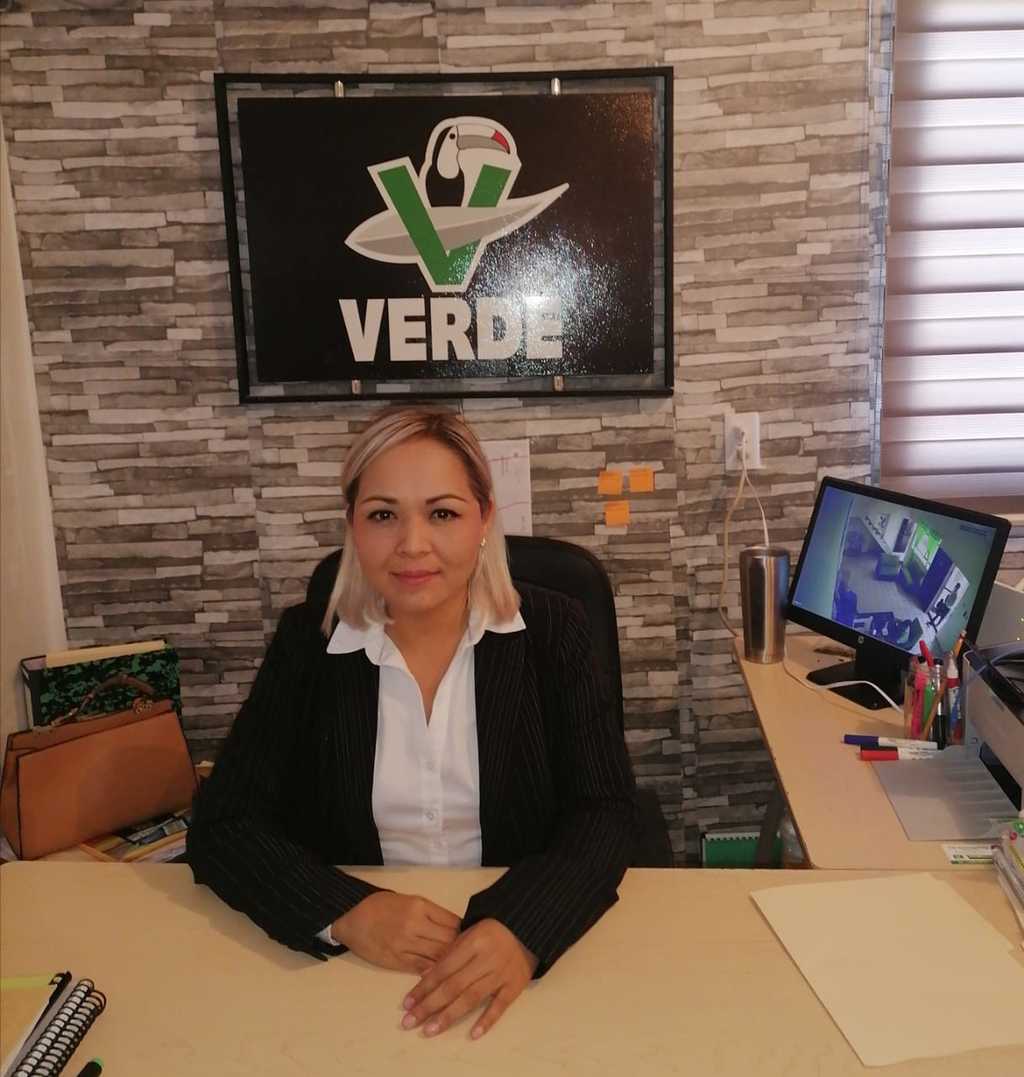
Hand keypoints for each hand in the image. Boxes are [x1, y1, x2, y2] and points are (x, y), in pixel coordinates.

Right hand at [331, 892, 459, 973]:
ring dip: (450, 964)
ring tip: (459, 967)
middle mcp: (415, 925)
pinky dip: (434, 972)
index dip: (465, 932)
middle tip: (469, 956)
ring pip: (438, 958)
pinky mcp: (397, 961)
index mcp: (420, 906)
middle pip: (449, 942)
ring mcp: (406, 945)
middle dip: (461, 950)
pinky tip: (442, 975)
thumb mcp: (410, 900)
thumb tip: (456, 927)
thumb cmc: (382, 906)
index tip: (472, 938)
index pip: (453, 922)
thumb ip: (432, 914)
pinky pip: (422, 969)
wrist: (353, 918)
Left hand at [401, 918, 536, 1039]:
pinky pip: (500, 1006)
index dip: (424, 986)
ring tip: (430, 1030)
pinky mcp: (515, 986)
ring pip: (472, 998)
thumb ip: (450, 954)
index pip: (443, 969)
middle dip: (429, 1005)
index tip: (407, 1003)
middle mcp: (485, 959)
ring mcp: (501, 974)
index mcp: (472, 943)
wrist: (527, 929)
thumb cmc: (491, 932)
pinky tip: (473, 1034)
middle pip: (453, 986)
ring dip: (449, 1016)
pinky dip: (487, 1020)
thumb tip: (425, 978)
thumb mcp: (468, 933)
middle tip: (410, 1022)